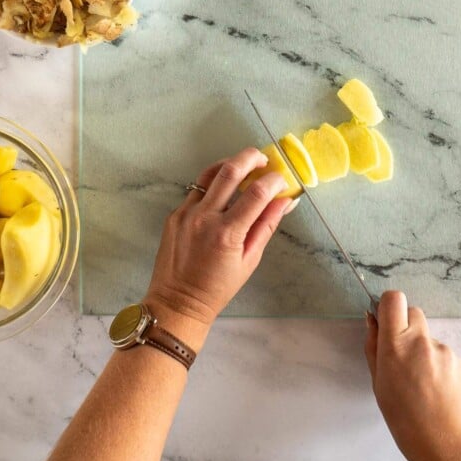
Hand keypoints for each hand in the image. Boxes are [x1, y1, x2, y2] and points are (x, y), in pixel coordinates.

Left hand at [144, 147, 293, 348]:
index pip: (257, 193)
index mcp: (227, 233)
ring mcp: (186, 213)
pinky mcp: (175, 214)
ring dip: (229, 164)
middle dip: (251, 158)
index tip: (282, 179)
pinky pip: (196, 191)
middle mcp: (204, 218)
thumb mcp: (250, 260)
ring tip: (243, 166)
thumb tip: (285, 201)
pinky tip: (222, 192)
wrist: (178, 302)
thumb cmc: (218, 288)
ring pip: (209, 174)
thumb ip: (266, 226)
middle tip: (263, 159)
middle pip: (230, 170)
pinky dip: (213, 186)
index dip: (274, 180)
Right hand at [365, 291, 460, 460]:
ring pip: (426, 334)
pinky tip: (433, 386)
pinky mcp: (458, 358)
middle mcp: (421, 341)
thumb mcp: (378, 385)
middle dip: (404, 324)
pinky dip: (435, 362)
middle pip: (412, 311)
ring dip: (420, 347)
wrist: (447, 442)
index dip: (387, 305)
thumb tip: (372, 322)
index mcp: (395, 346)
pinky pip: (441, 351)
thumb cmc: (407, 420)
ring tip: (418, 381)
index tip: (384, 320)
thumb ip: (374, 349)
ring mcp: (443, 349)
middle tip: (399, 352)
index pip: (393, 299)